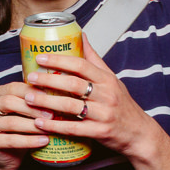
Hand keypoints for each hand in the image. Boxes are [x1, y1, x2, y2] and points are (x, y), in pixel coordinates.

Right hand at [0, 81, 53, 169]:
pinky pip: (11, 140)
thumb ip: (33, 102)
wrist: (7, 157)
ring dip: (33, 126)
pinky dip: (29, 141)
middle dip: (32, 108)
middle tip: (51, 115)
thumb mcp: (25, 113)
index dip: (31, 92)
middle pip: (8, 102)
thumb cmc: (19, 131)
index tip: (48, 97)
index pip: (12, 88)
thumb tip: (57, 93)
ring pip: (11, 122)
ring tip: (50, 128)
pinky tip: (44, 141)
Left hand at [24, 34, 165, 159]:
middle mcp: (107, 95)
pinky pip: (73, 128)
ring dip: (47, 102)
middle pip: (73, 84)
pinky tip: (39, 122)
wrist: (140, 134)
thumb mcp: (112, 79)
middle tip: (31, 77)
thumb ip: (94, 59)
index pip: (81, 65)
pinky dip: (55, 125)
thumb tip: (81, 35)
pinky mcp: (100, 132)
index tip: (40, 58)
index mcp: (107, 80)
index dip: (59, 60)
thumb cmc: (122, 104)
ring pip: (71, 106)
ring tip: (29, 98)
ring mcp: (104, 114)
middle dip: (49, 80)